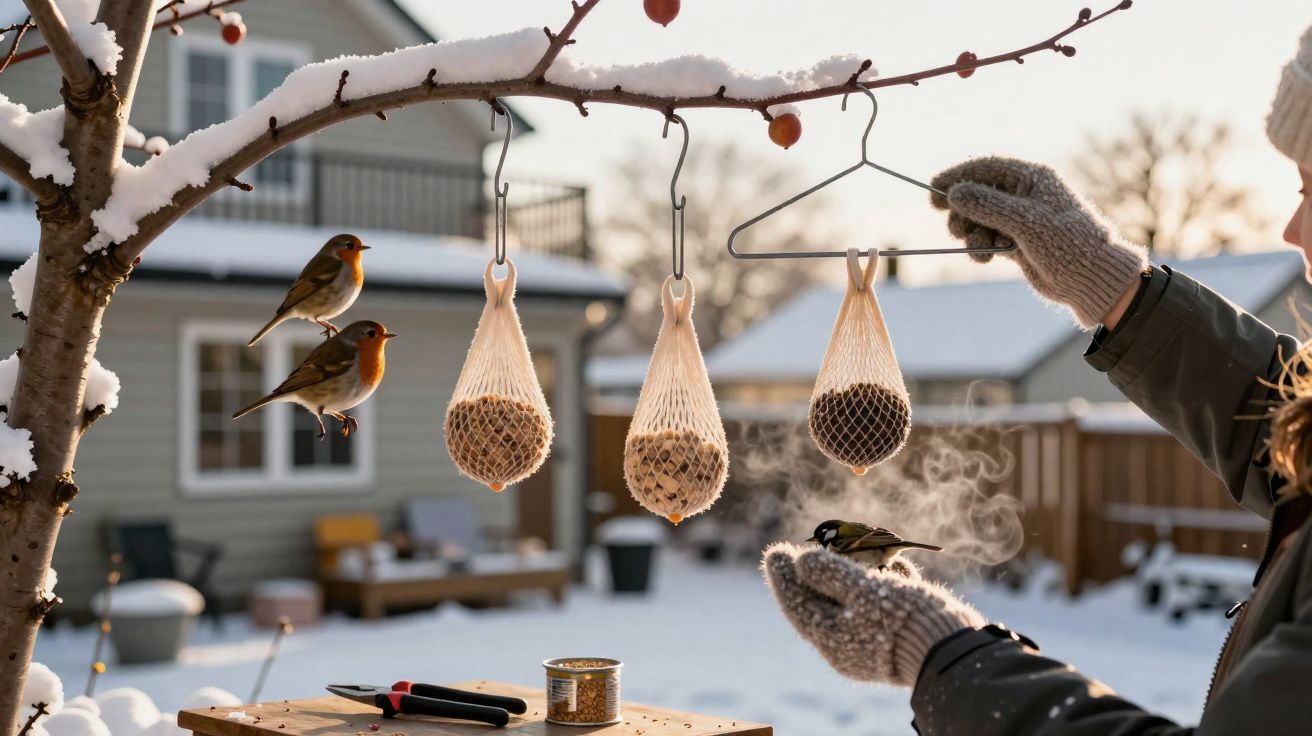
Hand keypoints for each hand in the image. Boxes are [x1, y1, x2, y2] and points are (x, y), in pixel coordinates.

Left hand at [762, 543, 984, 685]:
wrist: (956, 651)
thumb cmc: (905, 620)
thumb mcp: (864, 592)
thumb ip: (831, 574)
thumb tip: (801, 560)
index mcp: (834, 640)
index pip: (798, 605)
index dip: (784, 577)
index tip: (775, 551)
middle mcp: (850, 645)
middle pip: (824, 603)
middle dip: (817, 573)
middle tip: (803, 548)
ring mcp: (876, 642)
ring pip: (856, 602)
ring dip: (854, 574)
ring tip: (852, 549)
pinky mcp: (901, 635)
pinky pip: (885, 605)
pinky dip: (885, 583)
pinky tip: (894, 563)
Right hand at [930, 156, 1147, 328]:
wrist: (1089, 278)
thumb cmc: (1066, 242)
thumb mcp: (1024, 221)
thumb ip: (987, 205)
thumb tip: (954, 192)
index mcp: (1032, 178)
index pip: (986, 168)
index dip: (958, 176)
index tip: (934, 189)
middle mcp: (1023, 195)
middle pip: (977, 194)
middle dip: (962, 211)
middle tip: (956, 228)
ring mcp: (1018, 220)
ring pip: (978, 219)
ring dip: (971, 232)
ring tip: (978, 246)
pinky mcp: (1015, 242)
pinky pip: (985, 238)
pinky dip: (980, 247)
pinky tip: (987, 257)